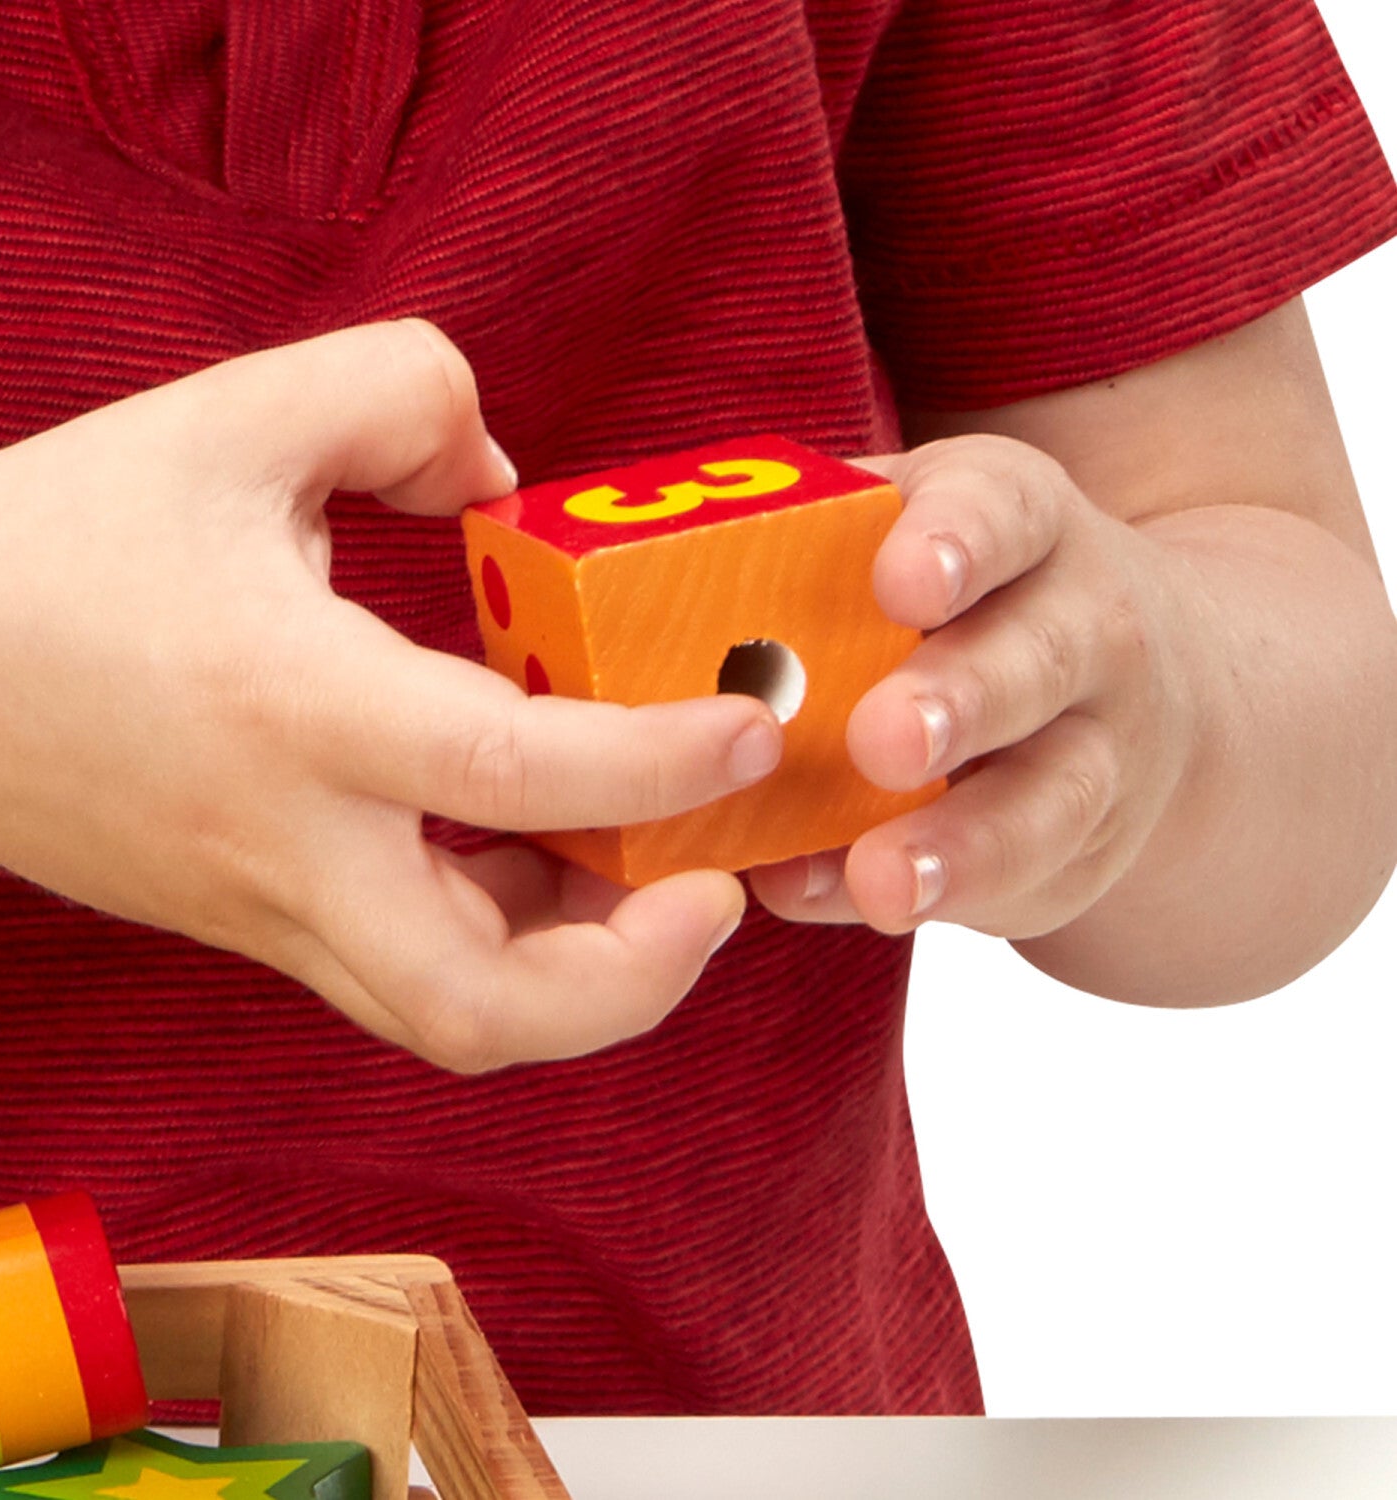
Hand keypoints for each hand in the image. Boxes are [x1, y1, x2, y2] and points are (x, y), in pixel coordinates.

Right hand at [0, 322, 781, 1069]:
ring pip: (451, 1018)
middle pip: (483, 1009)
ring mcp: (272, 908)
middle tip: (712, 889)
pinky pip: (412, 975)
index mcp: (294, 705)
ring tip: (647, 864)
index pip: (515, 768)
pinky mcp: (262, 926)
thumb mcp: (234, 419)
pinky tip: (542, 848)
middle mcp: (291, 844)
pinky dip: (509, 937)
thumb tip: (511, 479)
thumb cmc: (56, 547)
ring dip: (581, 970)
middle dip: (637, 980)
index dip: (659, 763)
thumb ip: (404, 399)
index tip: (750, 726)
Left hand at [750, 434, 1195, 939]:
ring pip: (1057, 786)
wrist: (1113, 686)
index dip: (955, 542)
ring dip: (964, 836)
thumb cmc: (952, 606)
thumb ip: (803, 564)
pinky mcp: (1080, 841)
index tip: (902, 583)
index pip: (1000, 512)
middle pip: (1038, 656)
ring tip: (887, 877)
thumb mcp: (901, 548)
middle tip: (882, 741)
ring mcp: (1099, 740)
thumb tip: (624, 626)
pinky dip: (942, 892)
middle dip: (960, 698)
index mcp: (1014, 525)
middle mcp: (1081, 623)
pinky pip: (1024, 872)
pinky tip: (868, 902)